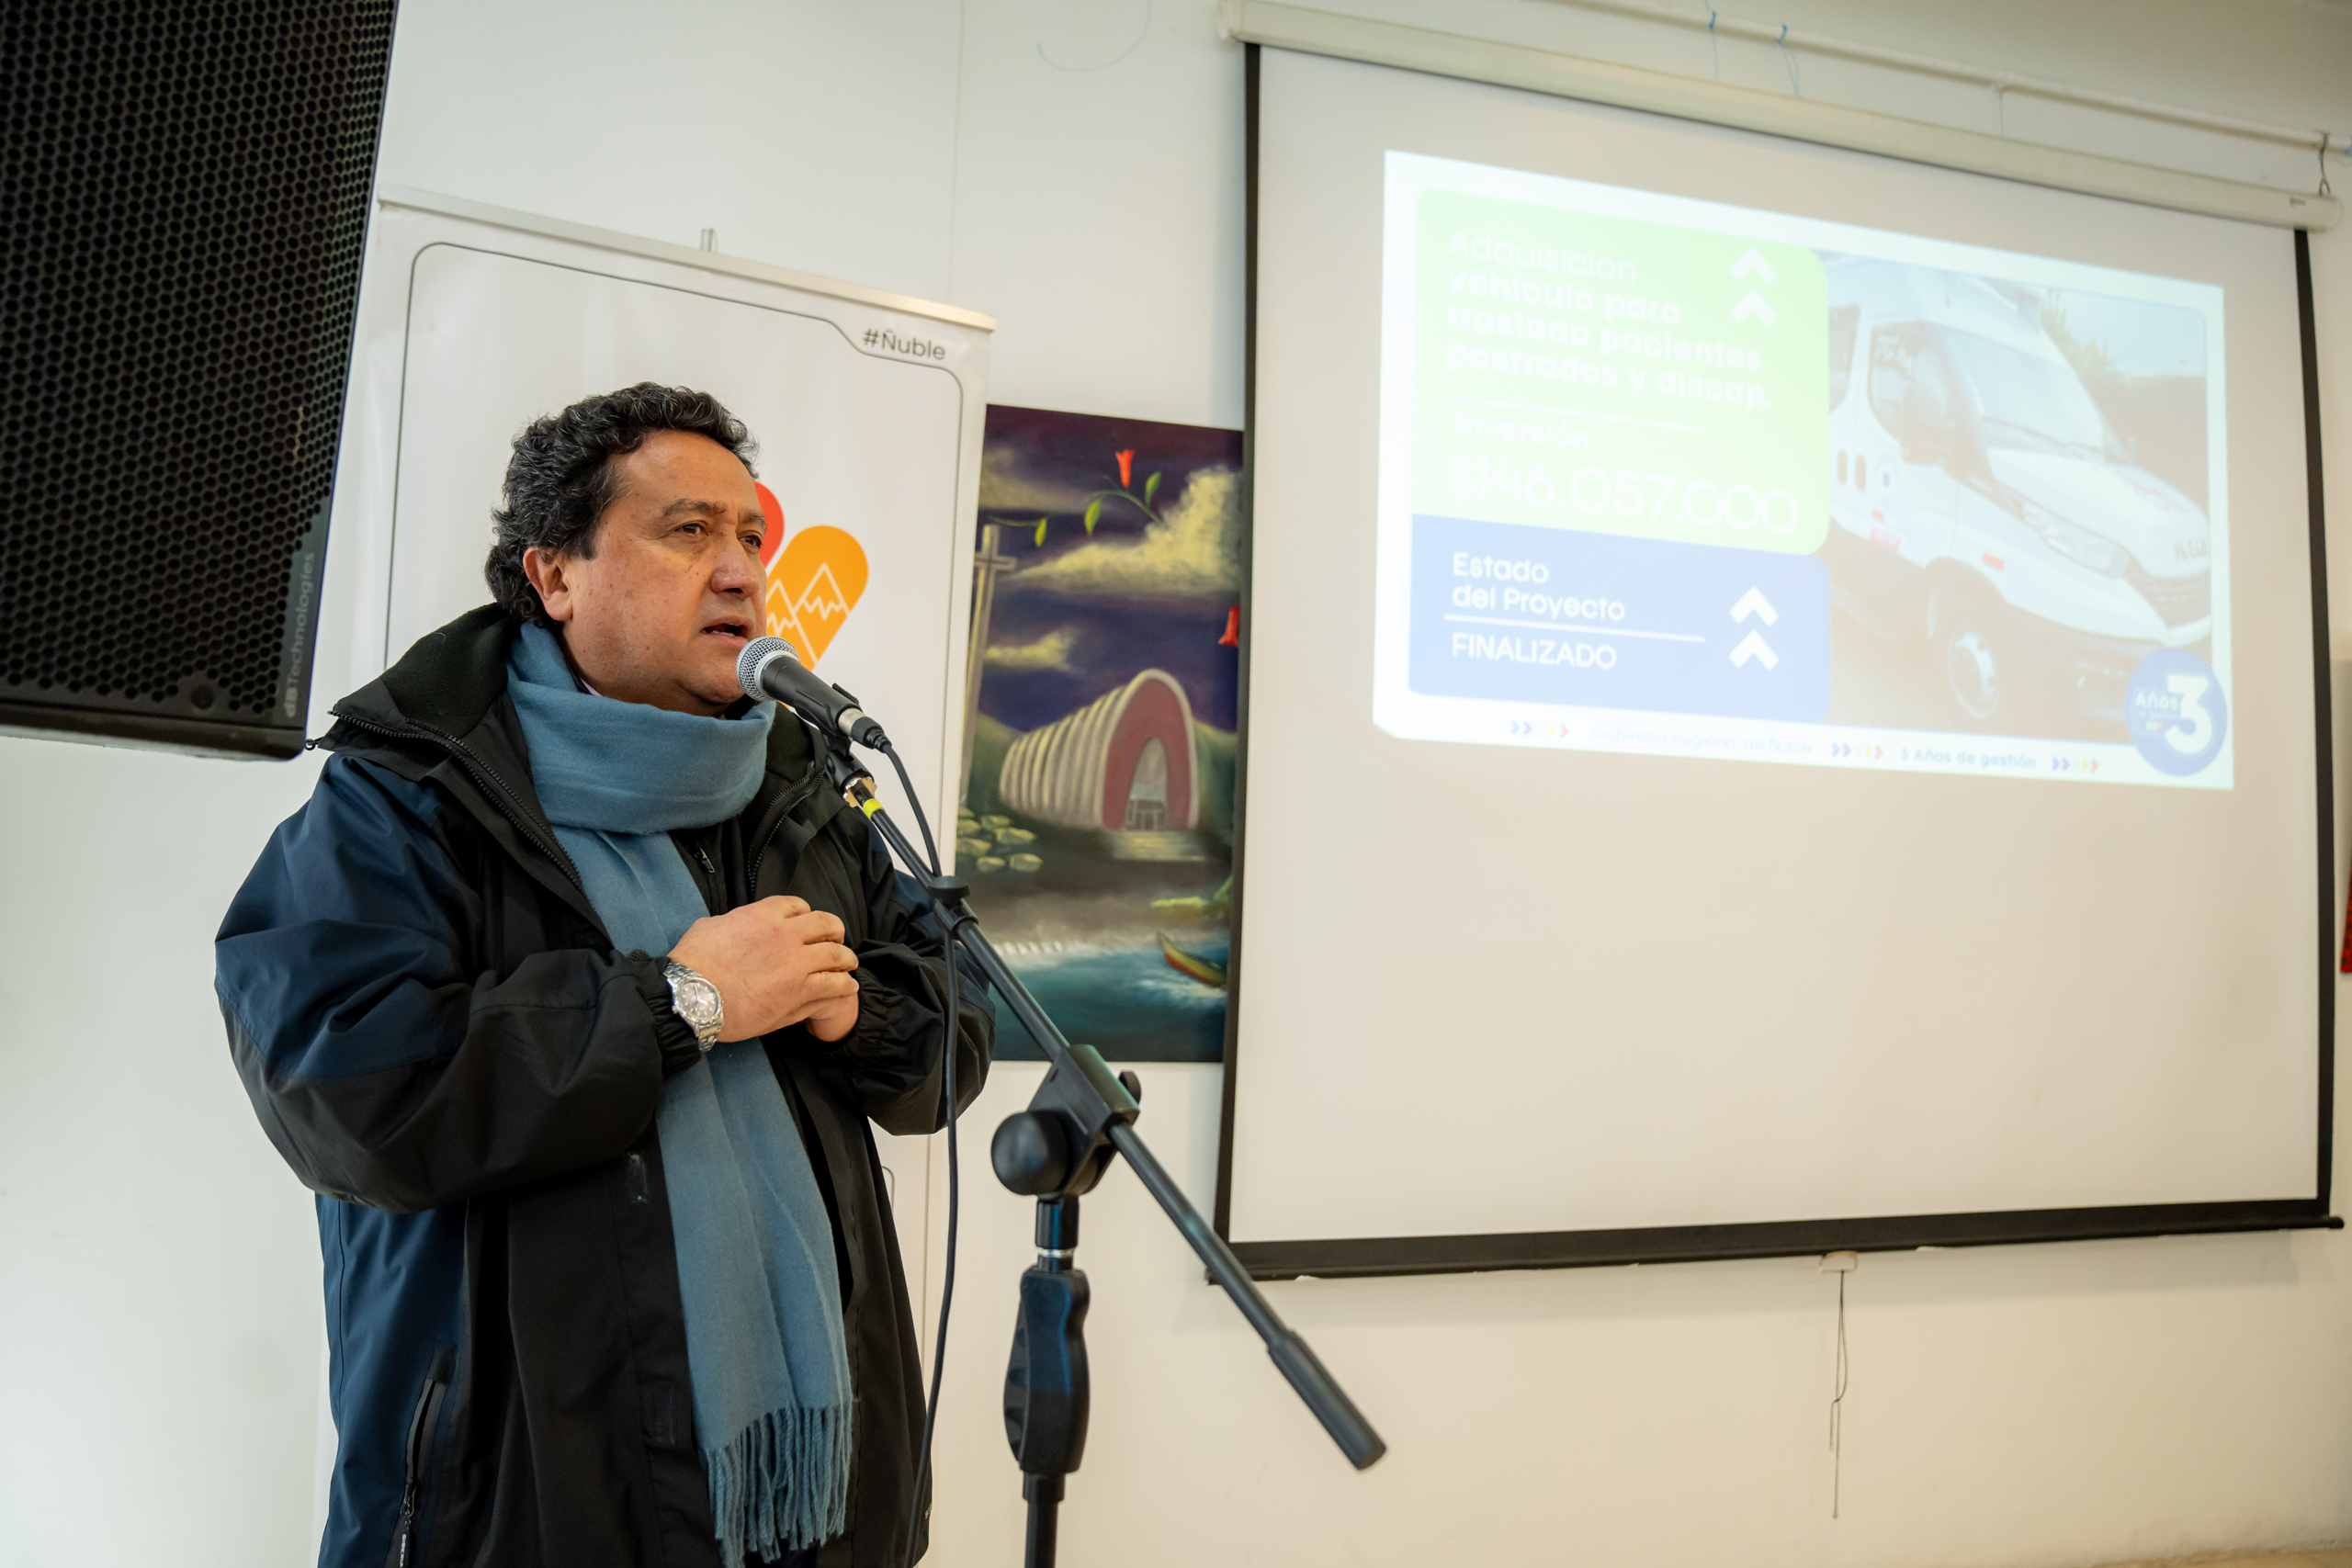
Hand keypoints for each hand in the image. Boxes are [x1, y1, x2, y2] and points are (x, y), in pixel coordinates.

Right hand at [667, 895, 857, 1041]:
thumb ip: (730, 923)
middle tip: (835, 941)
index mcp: (761, 915)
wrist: (692, 997)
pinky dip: (845, 984)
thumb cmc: (693, 965)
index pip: (797, 905)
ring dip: (845, 958)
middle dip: (834, 931)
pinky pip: (834, 983)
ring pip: (836, 954)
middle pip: (825, 924)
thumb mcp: (708, 928)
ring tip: (848, 964)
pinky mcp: (799, 990)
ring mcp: (795, 962)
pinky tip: (848, 986)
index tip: (807, 925)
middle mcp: (784, 934)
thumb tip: (732, 925)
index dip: (806, 915)